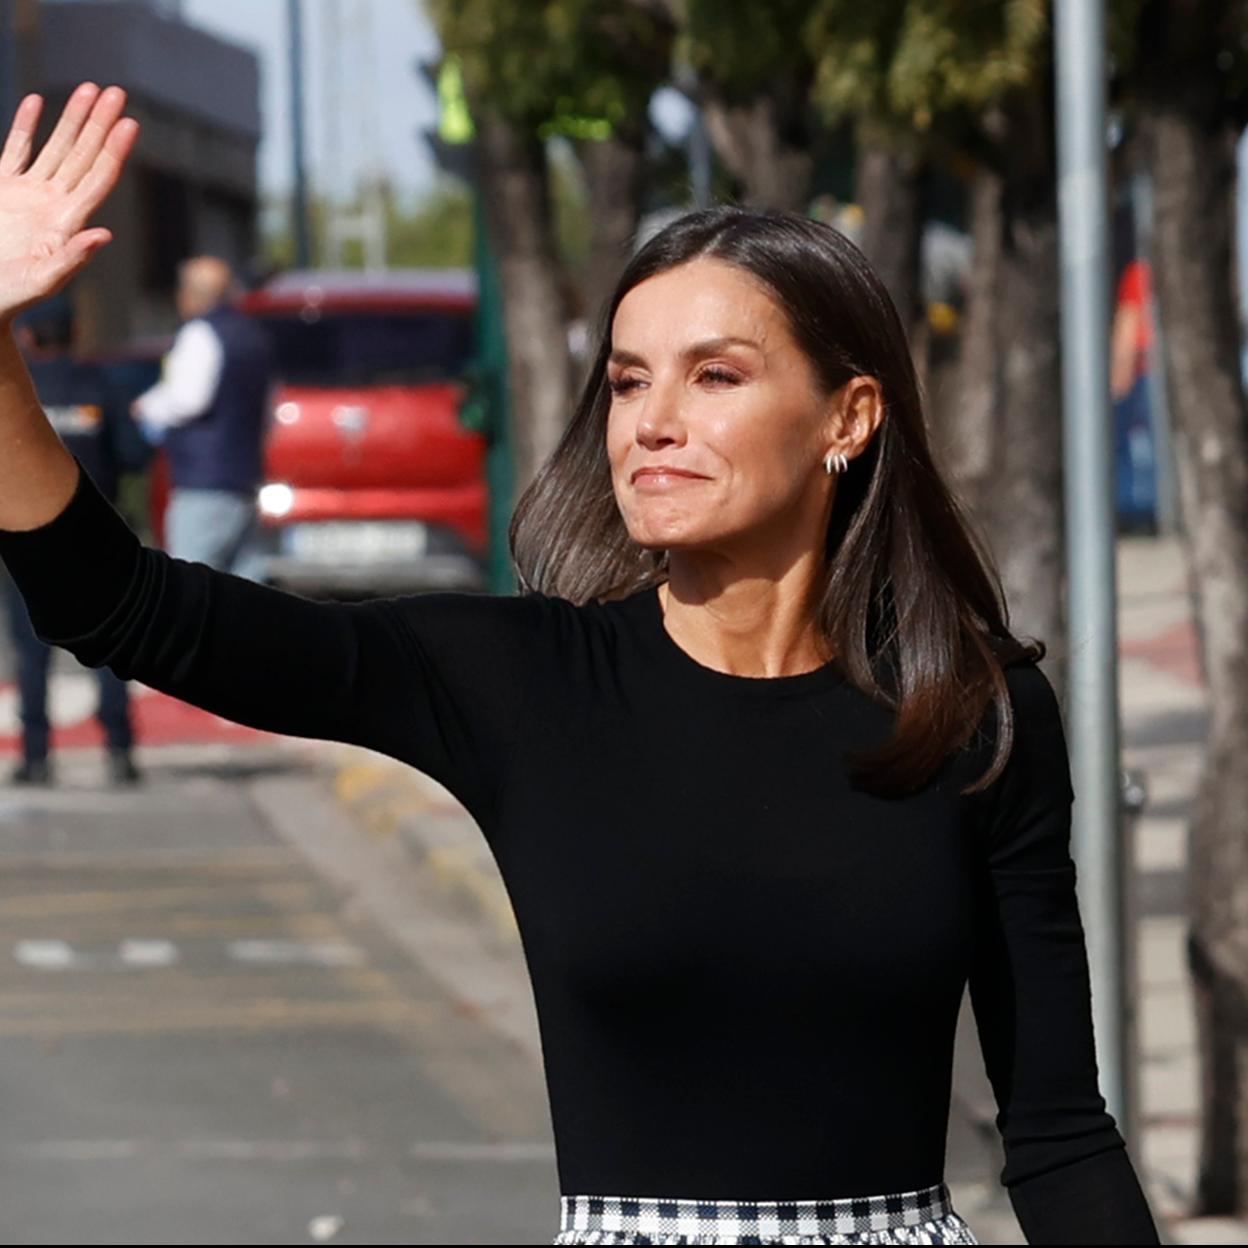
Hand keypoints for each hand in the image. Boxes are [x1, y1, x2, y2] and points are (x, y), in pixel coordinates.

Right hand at [0, 84, 138, 326]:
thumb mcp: (44, 280)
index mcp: (69, 222)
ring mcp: (29, 195)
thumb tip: (104, 235)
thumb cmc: (13, 298)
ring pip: (56, 146)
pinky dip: (27, 126)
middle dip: (101, 123)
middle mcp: (55, 204)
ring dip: (73, 118)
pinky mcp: (3, 190)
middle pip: (84, 154)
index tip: (131, 123)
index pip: (99, 178)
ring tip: (90, 89)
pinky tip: (38, 102)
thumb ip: (73, 257)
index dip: (115, 150)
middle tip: (118, 91)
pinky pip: (16, 151)